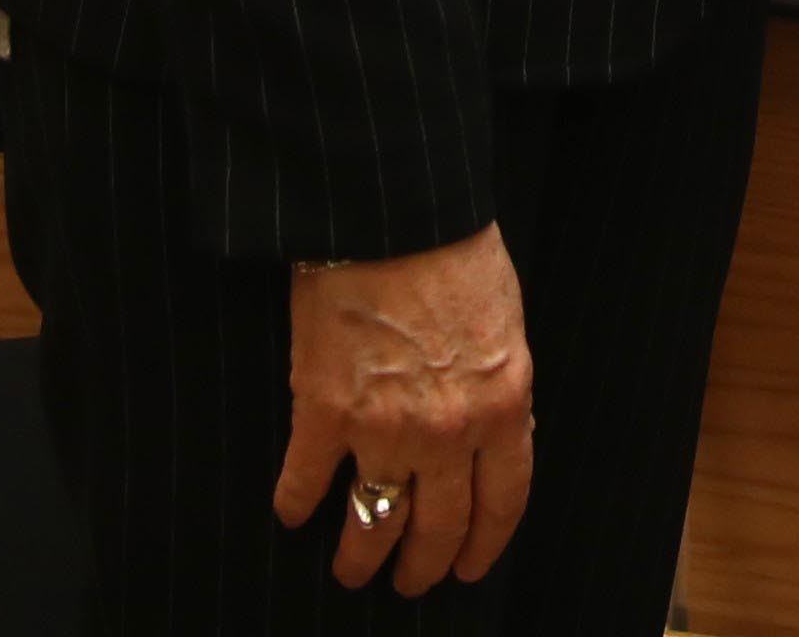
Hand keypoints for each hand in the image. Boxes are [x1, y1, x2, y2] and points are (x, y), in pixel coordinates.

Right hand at [273, 227, 532, 596]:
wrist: (394, 215)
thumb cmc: (455, 254)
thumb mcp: (506, 327)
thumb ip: (498, 390)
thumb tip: (491, 436)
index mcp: (503, 407)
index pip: (502, 503)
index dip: (484, 546)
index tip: (468, 569)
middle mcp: (448, 432)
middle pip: (438, 527)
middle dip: (422, 566)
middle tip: (409, 583)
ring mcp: (384, 427)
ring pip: (373, 521)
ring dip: (360, 557)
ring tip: (351, 571)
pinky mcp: (323, 411)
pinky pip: (307, 479)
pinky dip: (296, 503)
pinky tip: (292, 513)